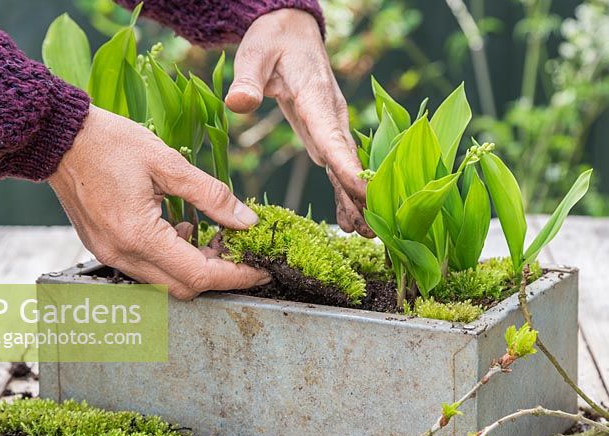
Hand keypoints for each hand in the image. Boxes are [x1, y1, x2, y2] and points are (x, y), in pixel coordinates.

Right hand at [49, 105, 270, 299]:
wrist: (57, 137)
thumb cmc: (109, 143)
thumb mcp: (168, 163)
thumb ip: (212, 195)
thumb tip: (246, 221)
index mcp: (138, 236)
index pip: (199, 275)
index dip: (236, 275)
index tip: (261, 269)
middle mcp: (122, 255)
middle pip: (184, 288)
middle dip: (219, 274)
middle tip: (239, 248)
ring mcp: (110, 255)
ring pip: (166, 283)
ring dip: (196, 267)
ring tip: (213, 236)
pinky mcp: (105, 249)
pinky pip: (148, 270)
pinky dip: (173, 259)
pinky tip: (183, 230)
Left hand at [225, 8, 372, 237]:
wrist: (292, 30)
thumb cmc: (273, 41)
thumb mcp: (254, 53)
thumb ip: (248, 79)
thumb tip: (239, 103)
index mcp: (316, 97)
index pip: (333, 136)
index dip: (347, 166)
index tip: (362, 192)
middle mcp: (330, 114)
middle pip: (348, 159)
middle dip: (360, 193)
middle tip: (369, 229)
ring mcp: (331, 125)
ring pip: (347, 166)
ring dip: (355, 198)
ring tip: (363, 233)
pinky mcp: (325, 132)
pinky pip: (337, 165)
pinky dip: (344, 190)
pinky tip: (348, 218)